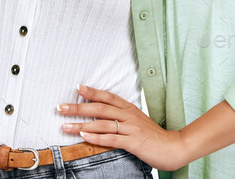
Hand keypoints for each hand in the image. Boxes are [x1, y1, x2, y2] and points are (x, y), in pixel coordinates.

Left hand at [56, 84, 187, 171]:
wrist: (174, 147)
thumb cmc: (153, 136)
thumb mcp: (137, 121)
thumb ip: (122, 117)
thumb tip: (104, 115)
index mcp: (129, 108)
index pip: (107, 96)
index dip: (92, 91)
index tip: (77, 87)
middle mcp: (128, 115)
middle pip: (100, 108)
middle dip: (78, 107)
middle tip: (61, 107)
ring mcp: (130, 128)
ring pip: (102, 123)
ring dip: (81, 124)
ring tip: (65, 125)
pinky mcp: (133, 142)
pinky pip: (111, 138)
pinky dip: (96, 136)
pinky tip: (84, 135)